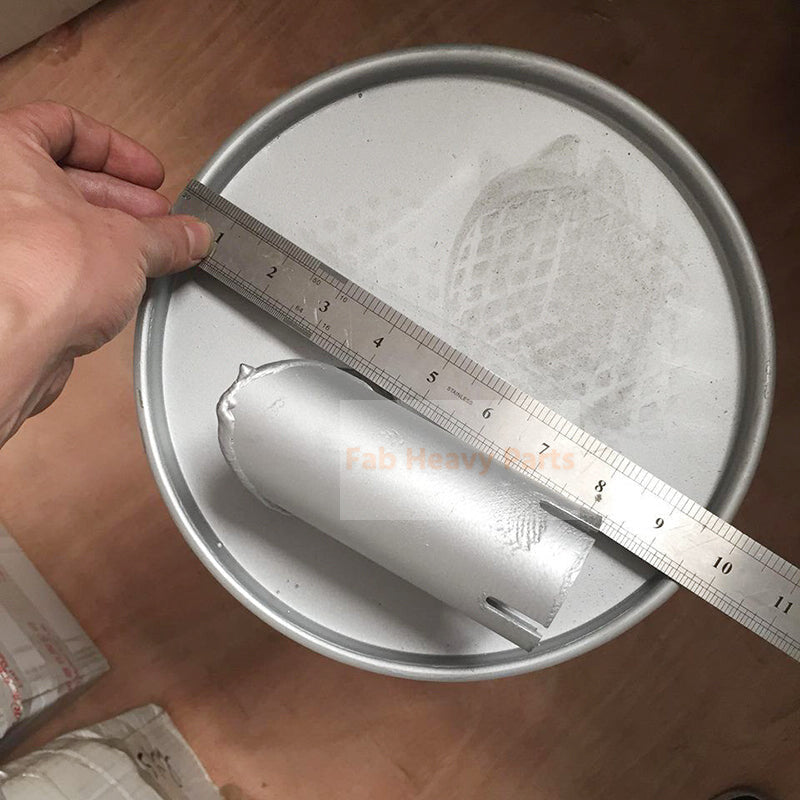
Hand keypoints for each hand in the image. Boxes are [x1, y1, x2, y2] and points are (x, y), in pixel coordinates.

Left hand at [0, 101, 211, 444]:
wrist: (9, 345)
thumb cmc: (37, 276)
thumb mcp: (131, 243)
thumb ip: (167, 235)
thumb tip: (189, 235)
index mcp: (6, 152)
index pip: (62, 125)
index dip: (116, 150)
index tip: (147, 175)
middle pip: (65, 180)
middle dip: (122, 200)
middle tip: (158, 218)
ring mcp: (1, 243)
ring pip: (61, 227)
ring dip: (109, 238)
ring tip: (149, 255)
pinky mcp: (10, 286)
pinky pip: (55, 265)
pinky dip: (90, 270)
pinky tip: (121, 285)